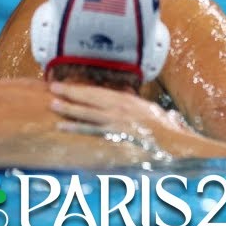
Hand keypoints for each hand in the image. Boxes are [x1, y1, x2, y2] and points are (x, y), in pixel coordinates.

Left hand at [50, 82, 187, 139]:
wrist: (172, 140)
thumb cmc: (165, 128)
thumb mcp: (152, 112)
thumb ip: (138, 107)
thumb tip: (128, 100)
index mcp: (128, 100)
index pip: (100, 92)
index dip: (83, 88)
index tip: (69, 85)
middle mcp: (120, 107)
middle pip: (90, 98)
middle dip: (71, 92)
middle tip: (53, 88)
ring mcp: (116, 120)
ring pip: (87, 112)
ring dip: (69, 108)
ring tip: (53, 104)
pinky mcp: (114, 133)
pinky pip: (91, 130)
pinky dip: (76, 128)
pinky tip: (62, 127)